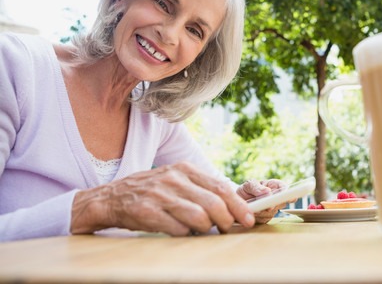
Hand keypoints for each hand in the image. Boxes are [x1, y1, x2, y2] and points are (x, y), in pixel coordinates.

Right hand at [70, 162, 254, 235]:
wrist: (111, 197)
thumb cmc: (152, 192)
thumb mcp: (176, 180)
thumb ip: (202, 189)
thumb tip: (233, 207)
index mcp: (185, 169)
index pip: (220, 186)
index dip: (238, 205)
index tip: (249, 219)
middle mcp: (174, 178)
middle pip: (214, 204)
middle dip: (226, 221)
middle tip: (226, 229)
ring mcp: (160, 194)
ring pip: (199, 218)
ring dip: (204, 229)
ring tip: (199, 229)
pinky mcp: (146, 212)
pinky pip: (177, 229)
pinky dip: (183, 234)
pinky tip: (179, 231)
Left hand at [236, 179, 289, 223]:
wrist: (239, 200)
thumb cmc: (246, 190)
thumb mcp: (248, 185)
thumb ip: (256, 187)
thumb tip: (267, 191)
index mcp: (273, 186)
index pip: (284, 187)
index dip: (286, 192)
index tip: (284, 195)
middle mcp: (275, 197)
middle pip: (281, 202)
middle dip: (273, 205)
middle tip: (267, 206)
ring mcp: (273, 208)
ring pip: (272, 212)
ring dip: (262, 211)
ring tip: (253, 206)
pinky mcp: (267, 218)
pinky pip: (264, 219)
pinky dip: (257, 217)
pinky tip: (252, 212)